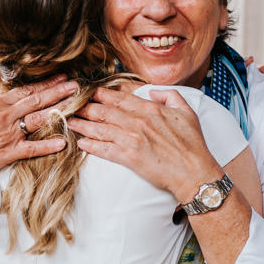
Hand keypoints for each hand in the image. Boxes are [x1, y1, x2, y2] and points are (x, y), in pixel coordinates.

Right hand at [0, 75, 78, 179]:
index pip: (26, 90)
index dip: (46, 83)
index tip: (62, 77)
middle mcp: (4, 116)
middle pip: (36, 101)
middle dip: (58, 92)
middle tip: (77, 86)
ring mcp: (7, 135)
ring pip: (38, 120)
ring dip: (59, 111)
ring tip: (76, 105)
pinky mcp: (8, 153)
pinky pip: (32, 148)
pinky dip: (48, 145)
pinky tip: (63, 142)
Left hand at [69, 86, 221, 203]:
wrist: (194, 172)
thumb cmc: (192, 144)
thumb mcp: (187, 111)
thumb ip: (169, 96)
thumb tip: (152, 92)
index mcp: (150, 109)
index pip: (120, 97)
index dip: (102, 94)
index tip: (90, 91)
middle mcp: (138, 122)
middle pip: (104, 110)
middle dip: (86, 106)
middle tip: (73, 104)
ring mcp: (131, 140)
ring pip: (100, 128)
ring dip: (83, 124)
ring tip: (70, 122)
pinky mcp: (128, 158)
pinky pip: (104, 150)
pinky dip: (90, 146)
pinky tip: (80, 143)